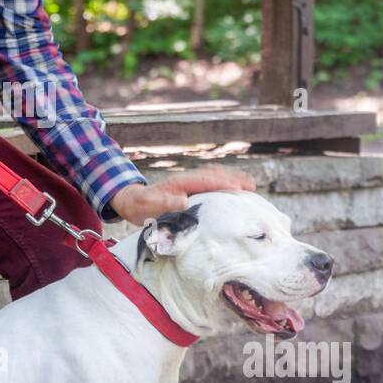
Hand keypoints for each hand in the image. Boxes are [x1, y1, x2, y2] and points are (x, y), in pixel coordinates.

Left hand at [109, 166, 256, 226]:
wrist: (131, 201)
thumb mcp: (148, 206)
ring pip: (214, 178)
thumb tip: (183, 201)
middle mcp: (186, 181)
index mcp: (179, 184)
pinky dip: (223, 183)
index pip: (204, 182)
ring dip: (231, 179)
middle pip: (213, 176)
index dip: (221, 184)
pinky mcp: (189, 190)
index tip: (237, 189)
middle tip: (252, 185)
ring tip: (250, 185)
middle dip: (233, 179)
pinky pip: (210, 184)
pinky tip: (233, 189)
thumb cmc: (140, 206)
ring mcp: (188, 184)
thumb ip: (164, 202)